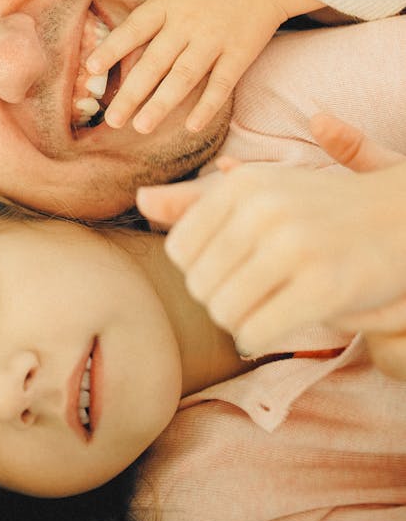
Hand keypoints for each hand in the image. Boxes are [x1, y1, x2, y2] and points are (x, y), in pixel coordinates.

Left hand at [88, 0, 318, 134]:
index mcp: (167, 4)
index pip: (134, 29)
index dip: (112, 49)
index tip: (91, 69)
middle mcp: (186, 24)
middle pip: (154, 62)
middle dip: (132, 92)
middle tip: (112, 119)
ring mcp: (213, 41)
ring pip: (183, 77)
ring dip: (162, 103)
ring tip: (141, 127)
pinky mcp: (239, 54)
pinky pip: (221, 84)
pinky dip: (207, 105)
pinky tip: (191, 126)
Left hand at [137, 122, 405, 375]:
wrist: (397, 218)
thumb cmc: (317, 206)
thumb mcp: (257, 188)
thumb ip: (196, 200)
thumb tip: (141, 202)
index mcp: (240, 184)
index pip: (179, 250)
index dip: (198, 270)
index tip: (228, 269)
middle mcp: (262, 208)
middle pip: (199, 285)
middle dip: (219, 299)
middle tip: (249, 294)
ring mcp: (293, 246)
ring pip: (225, 311)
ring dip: (239, 322)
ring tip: (261, 309)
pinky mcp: (323, 285)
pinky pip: (257, 331)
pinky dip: (259, 337)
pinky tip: (274, 325)